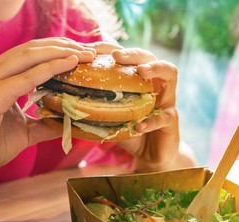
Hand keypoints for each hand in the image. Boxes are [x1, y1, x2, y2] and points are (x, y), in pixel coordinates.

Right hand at [0, 37, 95, 175]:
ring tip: (84, 54)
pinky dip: (50, 68)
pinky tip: (69, 63)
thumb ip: (45, 124)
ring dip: (60, 53)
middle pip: (32, 49)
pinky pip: (26, 78)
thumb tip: (69, 122)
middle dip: (63, 46)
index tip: (82, 52)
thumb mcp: (24, 131)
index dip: (57, 49)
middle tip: (89, 51)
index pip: (30, 53)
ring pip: (29, 56)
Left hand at [91, 42, 195, 171]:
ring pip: (170, 74)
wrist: (150, 155)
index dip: (112, 50)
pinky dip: (151, 121)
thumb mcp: (113, 117)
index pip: (128, 57)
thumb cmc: (131, 132)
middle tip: (116, 56)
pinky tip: (138, 126)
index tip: (92, 49)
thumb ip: (99, 107)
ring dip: (156, 69)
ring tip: (142, 71)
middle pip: (150, 58)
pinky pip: (164, 116)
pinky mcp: (172, 120)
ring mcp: (167, 99)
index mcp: (139, 80)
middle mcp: (155, 84)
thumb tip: (66, 101)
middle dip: (133, 54)